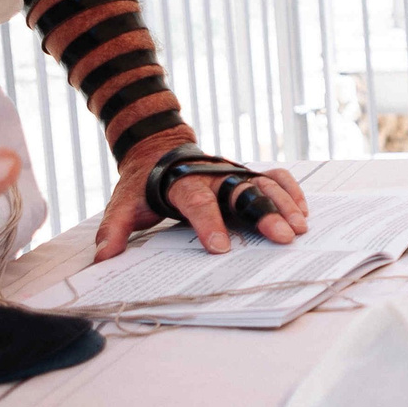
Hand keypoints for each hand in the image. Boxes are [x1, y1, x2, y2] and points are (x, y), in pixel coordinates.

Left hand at [95, 142, 309, 260]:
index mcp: (182, 182)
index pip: (197, 202)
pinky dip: (291, 191)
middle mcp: (214, 175)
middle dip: (264, 214)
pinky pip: (274, 177)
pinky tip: (303, 211)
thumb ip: (113, 231)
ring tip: (300, 228)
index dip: (209, 223)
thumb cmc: (142, 183)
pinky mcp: (246, 173)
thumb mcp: (122, 203)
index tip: (221, 247)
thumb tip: (103, 258)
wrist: (157, 148)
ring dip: (284, 204)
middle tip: (283, 236)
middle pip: (242, 192)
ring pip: (263, 184)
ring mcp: (233, 172)